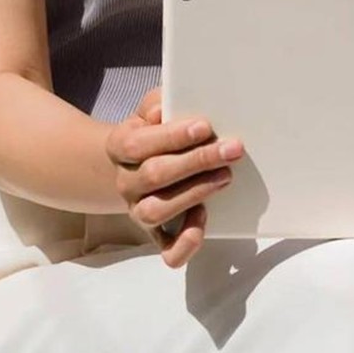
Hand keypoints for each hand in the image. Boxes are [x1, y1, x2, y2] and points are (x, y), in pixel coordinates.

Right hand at [105, 88, 243, 267]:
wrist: (135, 164)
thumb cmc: (154, 132)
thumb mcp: (151, 110)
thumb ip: (157, 103)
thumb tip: (163, 111)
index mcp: (120, 147)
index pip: (139, 144)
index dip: (173, 137)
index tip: (205, 127)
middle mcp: (126, 182)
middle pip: (155, 175)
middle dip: (198, 161)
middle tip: (232, 150)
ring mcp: (139, 209)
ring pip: (157, 210)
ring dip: (195, 193)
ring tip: (225, 176)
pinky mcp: (156, 233)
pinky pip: (166, 249)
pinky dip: (185, 243)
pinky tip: (203, 223)